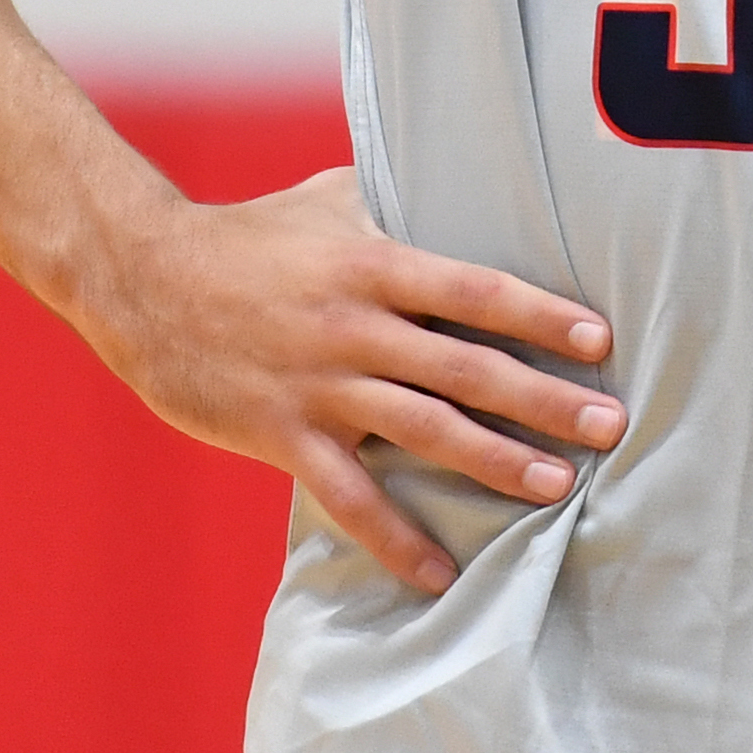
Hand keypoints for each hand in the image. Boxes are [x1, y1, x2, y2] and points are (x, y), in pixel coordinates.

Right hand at [76, 169, 621, 596]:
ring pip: (423, 431)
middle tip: (610, 426)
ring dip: (494, 462)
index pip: (475, 290)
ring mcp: (319, 385)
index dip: (542, 315)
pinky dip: (397, 539)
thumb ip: (395, 201)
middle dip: (543, 399)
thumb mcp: (327, 198)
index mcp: (372, 262)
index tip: (601, 341)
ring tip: (555, 487)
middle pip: (466, 367)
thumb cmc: (246, 234)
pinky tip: (441, 573)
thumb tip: (461, 178)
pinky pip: (350, 498)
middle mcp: (354, 325)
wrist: (141, 276)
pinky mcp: (281, 435)